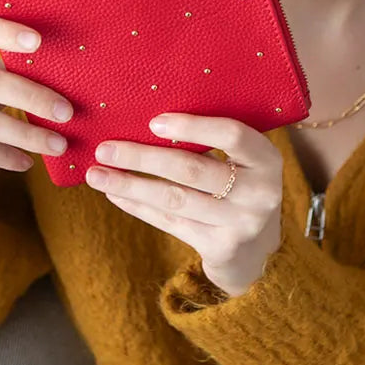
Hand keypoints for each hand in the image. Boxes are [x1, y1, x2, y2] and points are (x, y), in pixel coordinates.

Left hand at [85, 113, 283, 296]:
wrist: (256, 247)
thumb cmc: (240, 186)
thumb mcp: (243, 161)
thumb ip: (212, 142)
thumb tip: (147, 117)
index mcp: (267, 159)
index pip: (232, 135)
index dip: (192, 126)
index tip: (152, 122)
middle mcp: (260, 192)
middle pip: (193, 169)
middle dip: (143, 157)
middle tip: (105, 149)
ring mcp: (241, 223)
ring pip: (175, 199)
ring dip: (131, 184)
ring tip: (97, 174)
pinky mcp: (220, 247)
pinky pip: (170, 222)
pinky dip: (139, 207)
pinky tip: (115, 194)